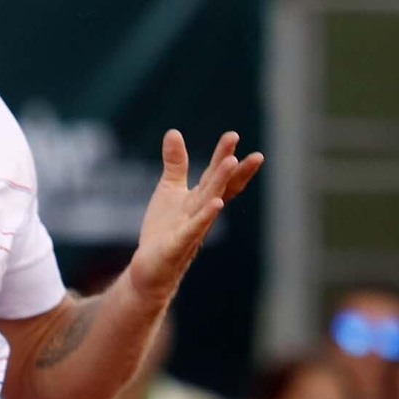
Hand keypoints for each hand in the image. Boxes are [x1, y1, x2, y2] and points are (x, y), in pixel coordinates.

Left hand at [127, 130, 262, 303]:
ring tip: (232, 163)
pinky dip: (205, 217)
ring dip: (221, 184)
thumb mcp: (169, 190)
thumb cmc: (165, 228)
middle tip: (248, 150)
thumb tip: (174, 131)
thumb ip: (176, 163)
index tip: (234, 135)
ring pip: (210, 204)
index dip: (225, 157)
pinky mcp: (177, 245)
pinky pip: (193, 229)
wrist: (150, 267)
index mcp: (200, 199)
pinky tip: (216, 204)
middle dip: (231, 168)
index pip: (216, 176)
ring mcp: (192, 229)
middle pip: (218, 187)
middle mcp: (201, 213)